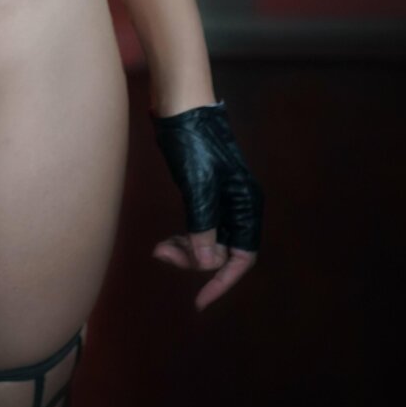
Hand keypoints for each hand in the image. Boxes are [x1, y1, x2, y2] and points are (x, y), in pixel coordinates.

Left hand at [150, 99, 262, 309]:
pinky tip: (165, 243)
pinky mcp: (205, 194)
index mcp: (246, 203)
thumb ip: (203, 223)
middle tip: (161, 254)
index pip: (243, 257)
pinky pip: (200, 230)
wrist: (179, 104)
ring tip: (159, 250)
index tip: (200, 301)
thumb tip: (207, 262)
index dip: (223, 281)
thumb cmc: (191, 139)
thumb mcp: (197, 183)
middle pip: (224, 252)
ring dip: (187, 252)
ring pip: (209, 243)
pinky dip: (184, 239)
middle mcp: (239, 205)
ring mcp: (223, 200)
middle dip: (195, 261)